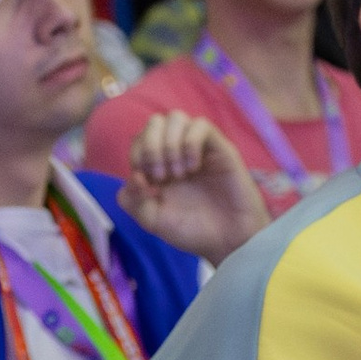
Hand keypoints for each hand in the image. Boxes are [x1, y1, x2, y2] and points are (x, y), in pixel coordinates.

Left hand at [119, 112, 271, 264]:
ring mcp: (198, 149)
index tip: (147, 184)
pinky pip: (200, 125)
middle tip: (161, 177)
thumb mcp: (152, 221)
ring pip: (176, 118)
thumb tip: (134, 175)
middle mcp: (177, 152)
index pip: (139, 140)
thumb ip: (132, 201)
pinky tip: (193, 167)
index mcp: (160, 166)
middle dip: (151, 147)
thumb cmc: (194, 232)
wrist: (228, 241)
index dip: (137, 156)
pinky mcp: (219, 148)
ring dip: (170, 144)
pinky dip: (190, 143)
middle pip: (154, 122)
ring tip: (179, 173)